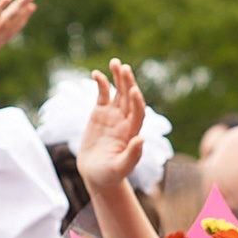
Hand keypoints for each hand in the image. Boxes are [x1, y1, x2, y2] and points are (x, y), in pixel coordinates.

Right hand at [76, 61, 148, 192]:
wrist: (96, 174)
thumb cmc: (109, 175)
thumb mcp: (120, 168)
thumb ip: (132, 155)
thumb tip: (141, 138)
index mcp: (132, 133)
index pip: (138, 113)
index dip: (137, 102)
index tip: (134, 91)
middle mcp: (125, 121)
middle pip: (129, 98)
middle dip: (128, 83)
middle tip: (125, 68)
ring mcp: (113, 116)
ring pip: (118, 93)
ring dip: (118, 78)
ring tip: (116, 62)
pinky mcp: (100, 113)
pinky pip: (102, 95)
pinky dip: (101, 84)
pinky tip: (96, 74)